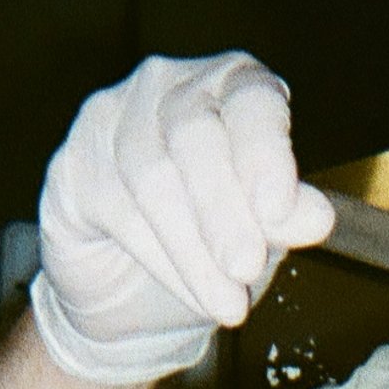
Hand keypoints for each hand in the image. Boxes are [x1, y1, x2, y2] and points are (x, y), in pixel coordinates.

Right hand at [30, 53, 336, 387]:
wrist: (136, 300)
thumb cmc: (212, 247)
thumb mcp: (263, 234)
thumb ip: (285, 217)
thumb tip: (316, 216)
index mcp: (231, 86)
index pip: (250, 99)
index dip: (265, 151)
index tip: (278, 209)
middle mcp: (168, 86)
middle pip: (194, 134)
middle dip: (226, 210)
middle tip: (247, 268)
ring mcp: (111, 118)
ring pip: (151, 174)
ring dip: (194, 248)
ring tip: (226, 302)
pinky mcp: (72, 164)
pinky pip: (113, 205)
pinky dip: (160, 258)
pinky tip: (190, 290)